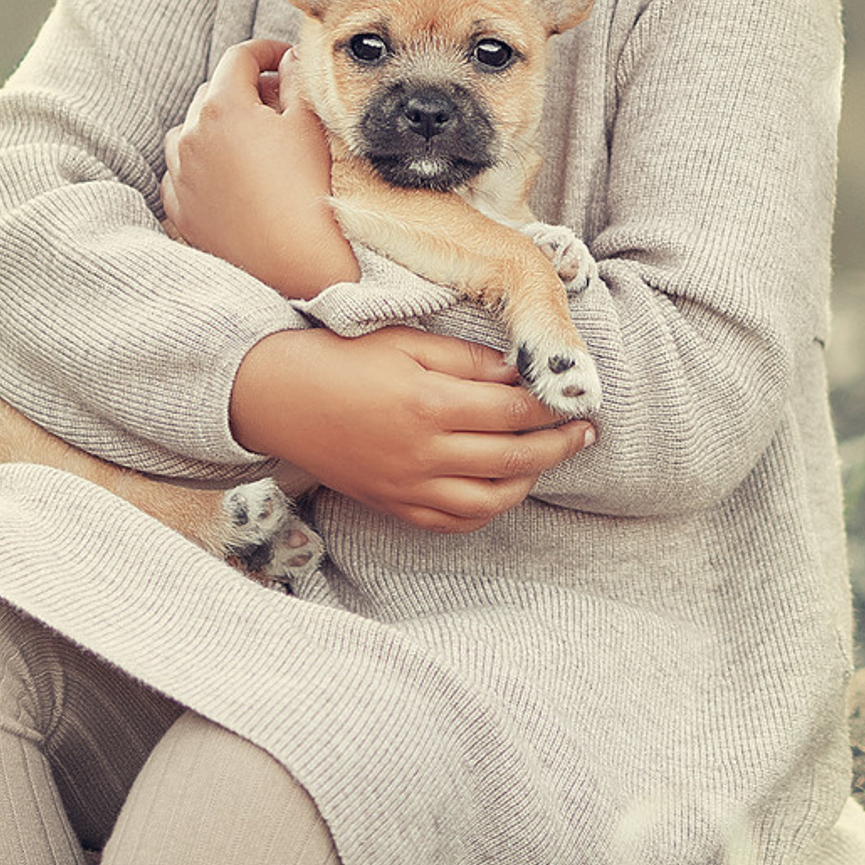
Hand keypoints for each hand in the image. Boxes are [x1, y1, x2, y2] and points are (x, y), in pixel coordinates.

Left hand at [159, 40, 356, 297]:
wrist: (295, 264)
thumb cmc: (306, 191)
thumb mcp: (309, 125)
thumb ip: (296, 82)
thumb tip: (289, 60)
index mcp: (223, 107)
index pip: (239, 58)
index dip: (266, 51)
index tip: (285, 58)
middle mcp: (190, 136)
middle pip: (212, 92)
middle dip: (243, 88)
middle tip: (277, 101)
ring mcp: (180, 175)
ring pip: (189, 132)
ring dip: (215, 126)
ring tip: (249, 140)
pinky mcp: (179, 210)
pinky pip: (181, 174)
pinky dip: (200, 165)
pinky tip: (228, 175)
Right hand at [228, 327, 595, 531]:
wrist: (280, 398)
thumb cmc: (343, 358)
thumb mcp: (407, 342)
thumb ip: (466, 361)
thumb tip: (516, 375)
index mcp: (430, 405)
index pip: (512, 413)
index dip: (550, 408)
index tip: (576, 398)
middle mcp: (423, 454)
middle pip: (511, 459)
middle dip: (557, 447)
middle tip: (585, 433)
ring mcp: (408, 487)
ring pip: (488, 502)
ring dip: (528, 482)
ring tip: (547, 459)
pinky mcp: (394, 506)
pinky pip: (452, 522)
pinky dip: (486, 510)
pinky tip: (503, 488)